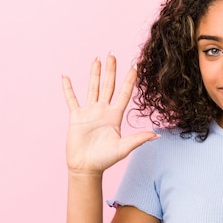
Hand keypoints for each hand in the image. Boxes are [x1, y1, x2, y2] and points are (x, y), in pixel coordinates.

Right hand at [62, 54, 157, 174]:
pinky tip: (66, 76)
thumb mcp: (123, 148)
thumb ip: (138, 139)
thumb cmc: (105, 159)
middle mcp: (103, 111)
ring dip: (94, 74)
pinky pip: (72, 99)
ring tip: (97, 59)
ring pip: (92, 88)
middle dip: (111, 70)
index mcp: (115, 116)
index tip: (134, 67)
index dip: (129, 81)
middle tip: (113, 54)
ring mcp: (90, 112)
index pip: (125, 94)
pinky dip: (68, 88)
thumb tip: (156, 135)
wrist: (86, 167)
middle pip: (108, 86)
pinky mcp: (76, 117)